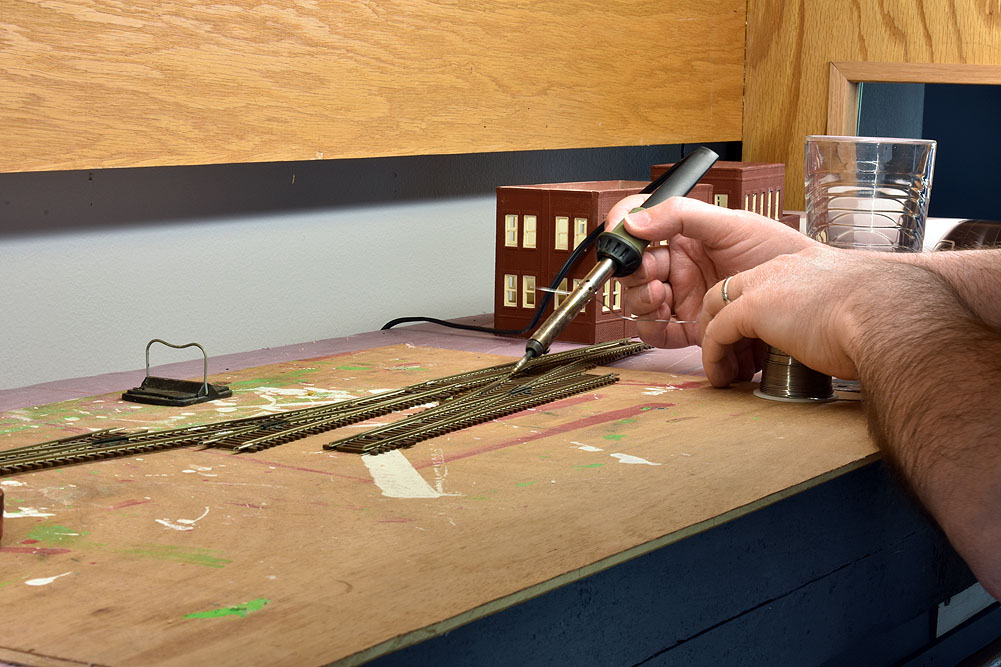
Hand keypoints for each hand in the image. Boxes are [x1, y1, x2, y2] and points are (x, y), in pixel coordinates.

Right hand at [609, 196, 814, 350]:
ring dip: (642, 300)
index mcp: (685, 236)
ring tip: (663, 298)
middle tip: (653, 276)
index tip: (622, 238)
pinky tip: (667, 319)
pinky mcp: (690, 328)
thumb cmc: (779, 253)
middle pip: (634, 269)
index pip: (640, 228)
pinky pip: (656, 333)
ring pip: (640, 301)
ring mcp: (683, 297)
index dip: (624, 232)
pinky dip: (652, 328)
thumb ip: (681, 216)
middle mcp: (680, 266)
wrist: (806, 295)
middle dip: (636, 272)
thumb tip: (635, 220)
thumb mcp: (731, 224)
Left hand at [698, 245, 891, 386]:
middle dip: (723, 320)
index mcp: (810, 266)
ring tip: (722, 369)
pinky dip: (713, 355)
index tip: (756, 340)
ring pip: (717, 306)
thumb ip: (848, 316)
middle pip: (733, 288)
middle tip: (728, 353)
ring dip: (714, 340)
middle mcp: (784, 268)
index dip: (754, 310)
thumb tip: (861, 341)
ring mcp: (766, 285)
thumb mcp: (863, 309)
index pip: (766, 281)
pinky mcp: (754, 309)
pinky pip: (718, 332)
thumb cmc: (891, 318)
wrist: (892, 314)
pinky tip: (720, 377)